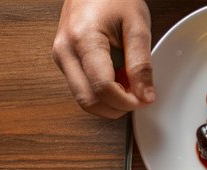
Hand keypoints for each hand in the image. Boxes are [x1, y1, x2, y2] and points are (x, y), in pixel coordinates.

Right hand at [52, 0, 154, 117]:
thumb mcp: (137, 26)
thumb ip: (141, 64)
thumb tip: (145, 96)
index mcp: (83, 40)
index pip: (102, 88)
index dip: (127, 102)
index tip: (145, 99)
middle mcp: (65, 52)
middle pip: (88, 101)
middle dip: (117, 107)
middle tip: (138, 95)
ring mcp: (61, 58)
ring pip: (83, 99)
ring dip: (109, 102)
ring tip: (129, 83)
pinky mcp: (64, 61)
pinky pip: (82, 89)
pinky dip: (102, 94)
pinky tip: (118, 79)